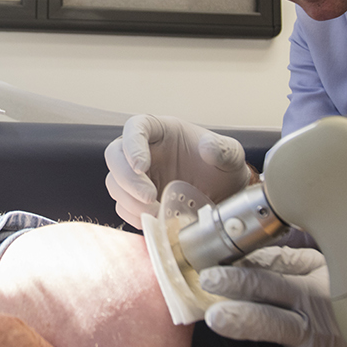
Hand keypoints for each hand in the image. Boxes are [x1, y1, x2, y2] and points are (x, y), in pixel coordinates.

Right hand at [104, 114, 251, 227]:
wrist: (224, 195)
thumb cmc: (223, 169)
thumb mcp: (231, 156)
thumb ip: (222, 150)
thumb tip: (207, 147)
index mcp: (163, 131)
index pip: (136, 127)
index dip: (132, 145)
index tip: (142, 166)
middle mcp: (145, 150)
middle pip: (115, 156)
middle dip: (127, 179)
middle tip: (149, 197)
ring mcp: (139, 176)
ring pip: (115, 184)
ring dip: (130, 201)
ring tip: (157, 211)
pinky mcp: (138, 199)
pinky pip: (123, 206)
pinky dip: (134, 215)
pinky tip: (154, 219)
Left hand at [196, 246, 346, 346]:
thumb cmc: (338, 299)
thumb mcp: (318, 269)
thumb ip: (279, 261)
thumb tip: (239, 254)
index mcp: (309, 294)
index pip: (270, 284)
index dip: (239, 280)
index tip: (209, 278)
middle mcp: (312, 330)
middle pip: (274, 325)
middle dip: (244, 321)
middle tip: (215, 318)